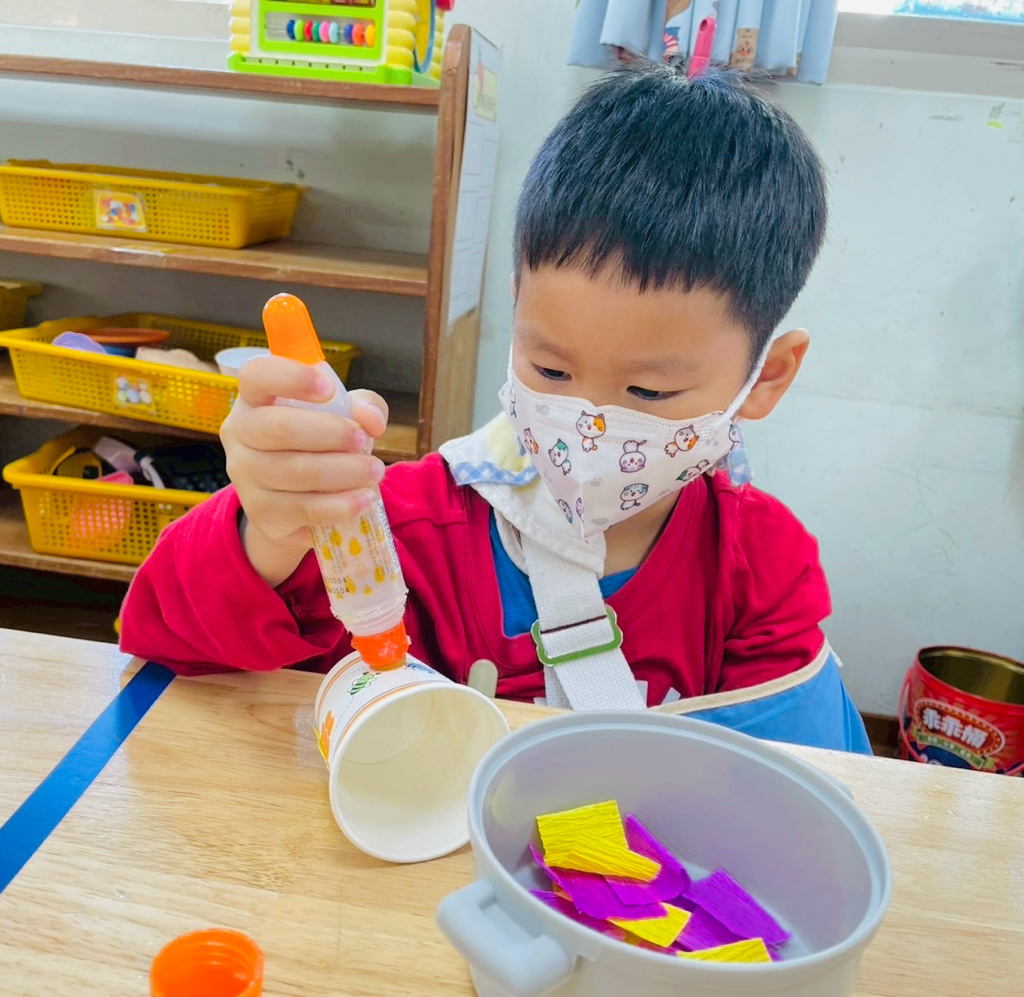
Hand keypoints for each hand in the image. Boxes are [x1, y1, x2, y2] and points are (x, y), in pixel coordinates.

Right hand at [220, 355, 388, 585]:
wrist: (294, 502)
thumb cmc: (317, 444)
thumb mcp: (341, 416)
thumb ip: (362, 407)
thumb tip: (371, 421)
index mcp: (255, 398)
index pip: (257, 376)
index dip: (291, 377)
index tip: (329, 388)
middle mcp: (241, 434)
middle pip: (281, 428)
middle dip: (331, 433)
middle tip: (363, 440)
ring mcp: (246, 476)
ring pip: (297, 471)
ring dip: (345, 471)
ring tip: (374, 471)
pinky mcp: (262, 513)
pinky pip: (305, 509)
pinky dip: (341, 505)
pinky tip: (364, 499)